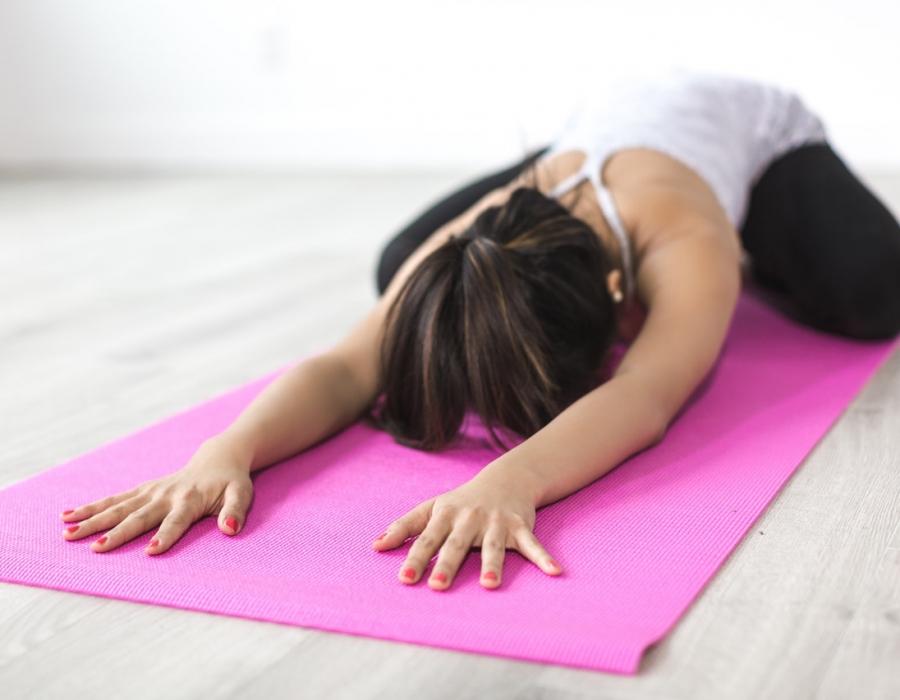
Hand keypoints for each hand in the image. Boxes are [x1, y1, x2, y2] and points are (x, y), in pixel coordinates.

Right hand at [59, 434, 254, 554]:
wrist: (218, 459)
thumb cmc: (231, 482)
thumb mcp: (241, 494)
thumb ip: (235, 511)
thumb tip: (230, 529)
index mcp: (190, 500)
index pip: (176, 521)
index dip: (165, 536)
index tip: (150, 551)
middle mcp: (166, 495)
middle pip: (139, 516)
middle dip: (117, 532)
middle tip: (96, 548)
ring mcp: (151, 491)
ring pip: (118, 507)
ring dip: (93, 520)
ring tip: (68, 534)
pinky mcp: (141, 490)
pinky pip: (113, 499)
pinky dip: (91, 507)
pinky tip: (67, 516)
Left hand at [371, 463, 561, 590]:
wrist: (505, 479)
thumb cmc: (461, 501)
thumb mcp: (431, 508)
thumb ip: (404, 527)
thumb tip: (375, 546)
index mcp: (445, 515)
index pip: (427, 539)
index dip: (415, 558)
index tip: (405, 579)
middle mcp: (469, 518)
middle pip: (457, 544)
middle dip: (447, 564)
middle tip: (437, 586)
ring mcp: (496, 522)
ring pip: (493, 546)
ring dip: (493, 565)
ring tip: (490, 586)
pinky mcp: (520, 526)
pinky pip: (532, 544)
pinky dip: (544, 558)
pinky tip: (555, 572)